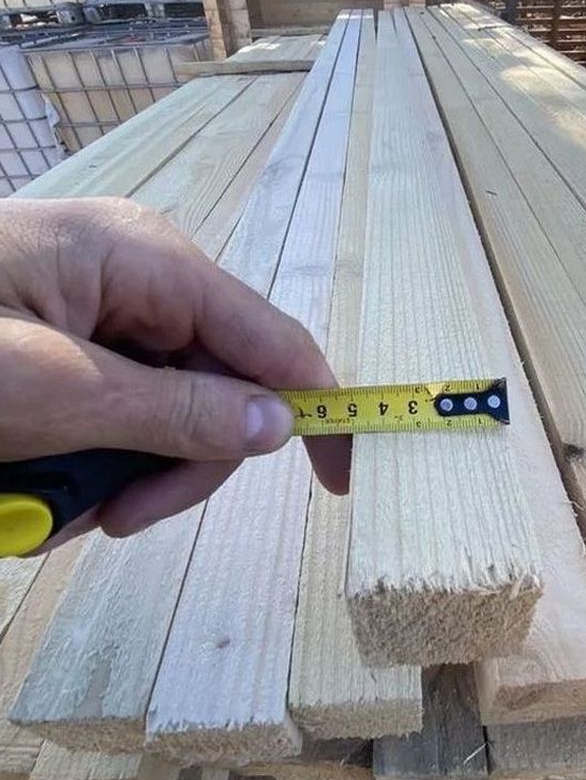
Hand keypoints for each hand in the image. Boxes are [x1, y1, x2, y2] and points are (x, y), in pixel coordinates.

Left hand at [0, 198, 348, 544]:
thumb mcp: (54, 390)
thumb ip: (172, 411)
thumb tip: (281, 423)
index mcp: (151, 262)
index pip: (272, 340)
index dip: (317, 410)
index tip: (340, 483)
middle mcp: (141, 278)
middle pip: (219, 387)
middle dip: (179, 463)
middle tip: (117, 517)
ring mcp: (105, 305)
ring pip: (170, 408)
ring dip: (131, 470)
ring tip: (66, 503)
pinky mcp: (72, 335)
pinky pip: (122, 405)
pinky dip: (99, 452)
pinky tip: (52, 473)